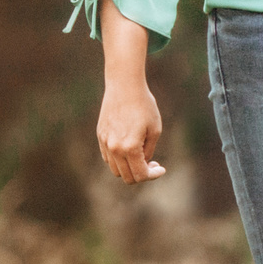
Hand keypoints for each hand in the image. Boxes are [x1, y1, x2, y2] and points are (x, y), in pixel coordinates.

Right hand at [95, 0, 165, 183]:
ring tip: (142, 157)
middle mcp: (114, 148)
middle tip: (154, 164)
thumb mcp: (154, 130)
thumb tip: (144, 166)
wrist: (124, 86)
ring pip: (116, 169)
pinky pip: (108, 158)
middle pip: (126, 177)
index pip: (140, 174)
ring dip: (129, 168)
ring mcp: (105, 143)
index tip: (161, 168)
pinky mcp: (100, 136)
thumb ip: (148, 151)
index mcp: (129, 147)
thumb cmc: (144, 106)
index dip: (153, 175)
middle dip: (142, 174)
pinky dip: (120, 160)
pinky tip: (131, 149)